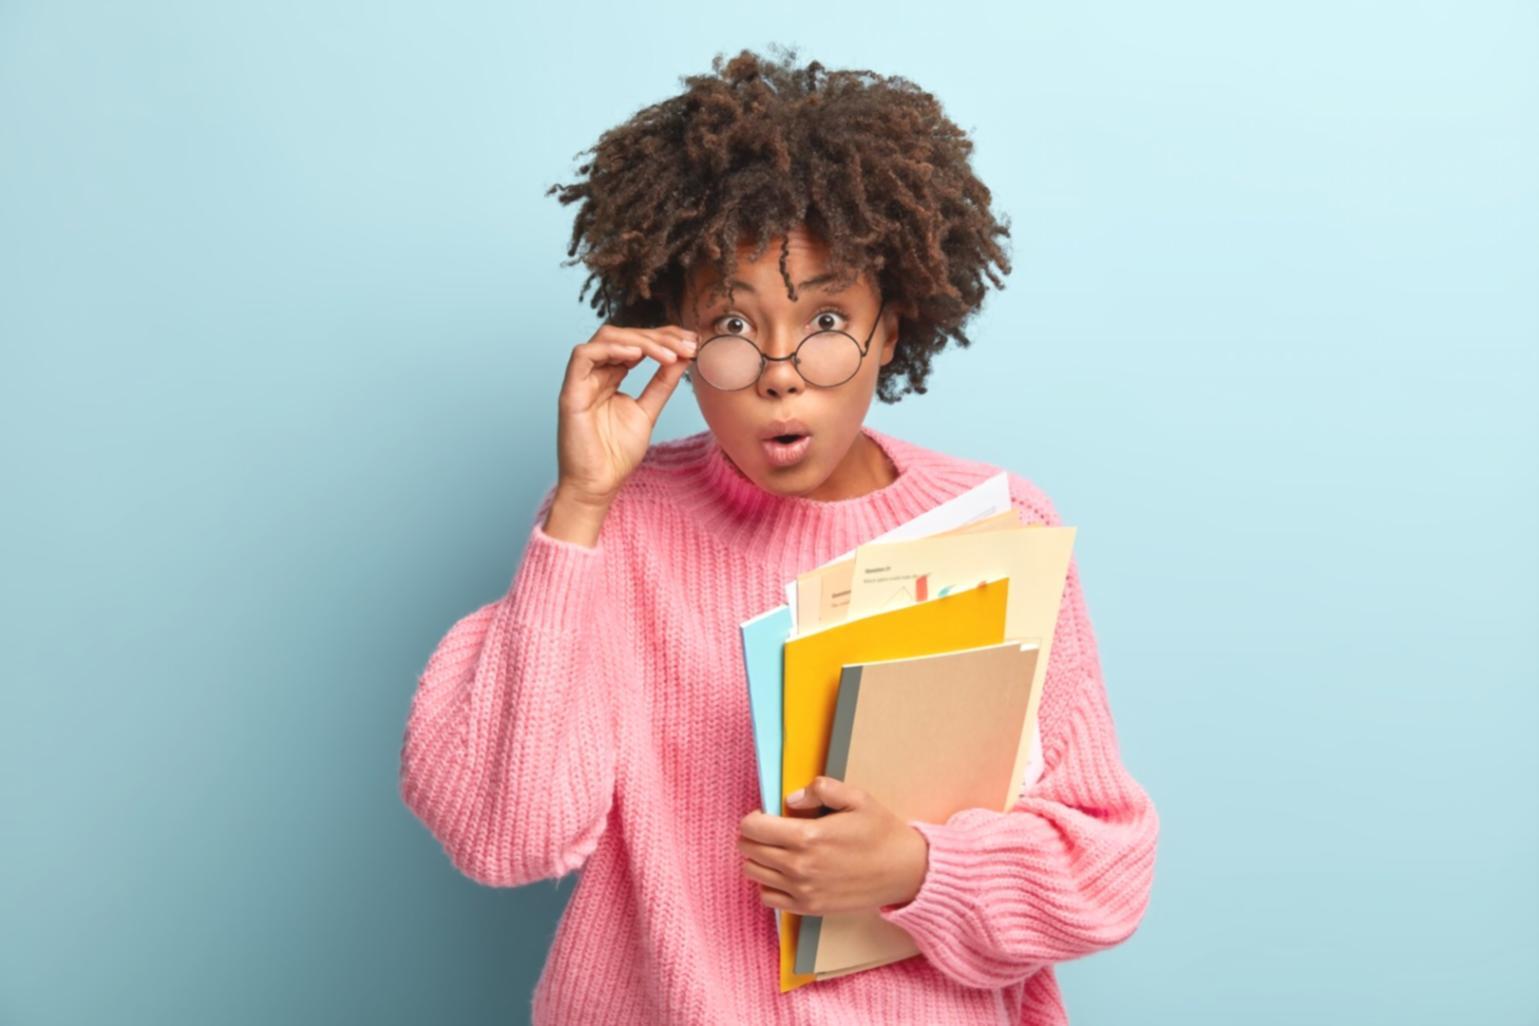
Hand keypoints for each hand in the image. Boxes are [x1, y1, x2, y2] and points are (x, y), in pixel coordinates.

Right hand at [555, 323, 696, 507]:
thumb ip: (661, 383)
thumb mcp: (647, 411)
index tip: (691, 343)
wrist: (598, 485)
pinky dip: (611, 348)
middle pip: (624, 336)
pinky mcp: (570, 392)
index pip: (635, 343)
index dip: (663, 338)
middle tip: (686, 345)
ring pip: (605, 338)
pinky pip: (583, 356)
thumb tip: (681, 356)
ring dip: (640, 340)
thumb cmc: (616, 455)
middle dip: (658, 336)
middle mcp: (594, 374)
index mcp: (610, 377)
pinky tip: (637, 354)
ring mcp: (581, 381)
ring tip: (669, 353)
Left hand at [737, 777, 929, 916]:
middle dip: (752, 836)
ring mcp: (802, 890)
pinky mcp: (809, 907)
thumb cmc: (881, 833)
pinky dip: (768, 884)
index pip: (751, 828)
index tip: (765, 815)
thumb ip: (821, 789)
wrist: (905, 872)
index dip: (753, 818)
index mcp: (807, 836)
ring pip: (753, 873)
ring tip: (777, 850)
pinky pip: (768, 898)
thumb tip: (791, 798)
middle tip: (770, 830)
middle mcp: (799, 866)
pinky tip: (784, 873)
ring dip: (758, 859)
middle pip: (748, 850)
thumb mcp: (857, 798)